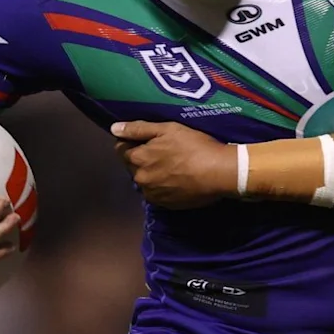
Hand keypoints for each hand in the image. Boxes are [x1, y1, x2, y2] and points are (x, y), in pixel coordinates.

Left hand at [112, 121, 236, 208]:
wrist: (219, 172)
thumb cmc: (195, 146)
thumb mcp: (167, 129)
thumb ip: (138, 129)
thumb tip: (114, 128)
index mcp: (138, 158)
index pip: (121, 149)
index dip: (133, 142)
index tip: (150, 140)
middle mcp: (140, 179)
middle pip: (133, 166)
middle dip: (143, 158)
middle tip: (165, 152)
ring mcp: (152, 194)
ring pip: (146, 180)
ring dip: (153, 174)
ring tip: (173, 167)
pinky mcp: (166, 205)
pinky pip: (157, 193)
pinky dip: (163, 186)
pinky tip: (178, 179)